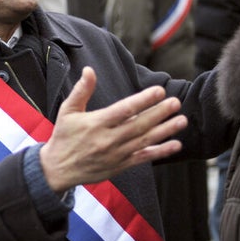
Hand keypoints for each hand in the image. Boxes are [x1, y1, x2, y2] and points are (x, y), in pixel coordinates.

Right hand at [39, 67, 185, 192]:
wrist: (57, 170)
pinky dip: (160, 152)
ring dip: (165, 131)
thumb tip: (89, 70)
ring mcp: (116, 154)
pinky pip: (143, 158)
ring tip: (182, 120)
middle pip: (139, 125)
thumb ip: (81, 90)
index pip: (124, 110)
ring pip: (145, 141)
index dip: (143, 100)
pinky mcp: (120, 166)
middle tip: (175, 102)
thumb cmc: (64, 137)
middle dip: (159, 113)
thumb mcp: (67, 111)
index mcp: (96, 123)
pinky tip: (175, 144)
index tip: (159, 90)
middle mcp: (108, 139)